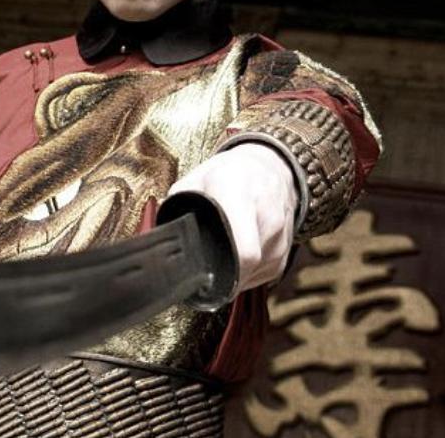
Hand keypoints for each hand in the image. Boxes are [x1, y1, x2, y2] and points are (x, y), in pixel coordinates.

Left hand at [167, 142, 296, 292]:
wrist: (270, 168)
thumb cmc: (230, 174)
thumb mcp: (197, 178)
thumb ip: (177, 204)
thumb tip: (159, 235)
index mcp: (240, 196)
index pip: (244, 251)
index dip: (220, 271)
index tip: (199, 272)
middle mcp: (267, 218)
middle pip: (245, 268)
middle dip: (219, 273)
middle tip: (202, 264)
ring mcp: (280, 239)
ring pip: (251, 276)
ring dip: (232, 271)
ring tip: (222, 248)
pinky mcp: (285, 255)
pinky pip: (260, 276)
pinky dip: (245, 272)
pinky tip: (236, 251)